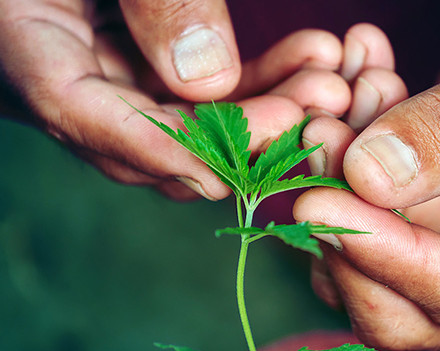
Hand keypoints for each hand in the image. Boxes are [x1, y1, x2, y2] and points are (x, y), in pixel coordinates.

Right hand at [0, 0, 345, 200]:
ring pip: (190, 117)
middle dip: (239, 133)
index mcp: (21, 39)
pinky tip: (312, 57)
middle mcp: (64, 69)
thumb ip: (155, 0)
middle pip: (148, 132)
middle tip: (317, 108)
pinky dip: (259, 78)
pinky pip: (205, 87)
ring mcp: (112, 69)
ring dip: (266, 104)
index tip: (233, 167)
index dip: (158, 147)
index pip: (75, 113)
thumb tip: (210, 80)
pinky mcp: (150, 60)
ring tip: (330, 81)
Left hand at [295, 0, 439, 350]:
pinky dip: (350, 168)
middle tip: (320, 134)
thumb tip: (367, 176)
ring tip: (347, 96)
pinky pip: (375, 222)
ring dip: (341, 184)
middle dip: (347, 225)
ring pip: (376, 263)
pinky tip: (357, 101)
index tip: (314, 202)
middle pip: (406, 306)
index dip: (383, 257)